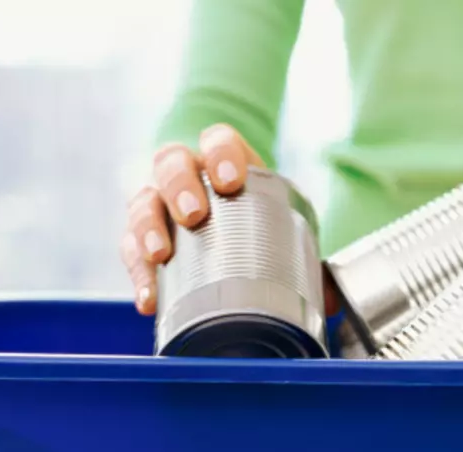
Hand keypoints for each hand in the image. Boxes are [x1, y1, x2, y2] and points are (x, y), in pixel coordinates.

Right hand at [120, 124, 339, 316]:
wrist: (234, 238)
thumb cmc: (262, 227)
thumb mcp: (284, 228)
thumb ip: (305, 254)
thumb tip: (332, 300)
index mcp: (225, 163)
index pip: (217, 140)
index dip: (221, 154)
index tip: (233, 182)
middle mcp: (186, 176)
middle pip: (170, 163)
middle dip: (178, 186)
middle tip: (193, 214)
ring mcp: (159, 205)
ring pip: (142, 202)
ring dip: (147, 226)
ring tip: (160, 253)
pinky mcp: (141, 241)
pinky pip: (130, 252)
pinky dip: (139, 275)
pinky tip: (150, 297)